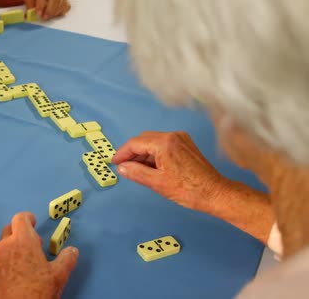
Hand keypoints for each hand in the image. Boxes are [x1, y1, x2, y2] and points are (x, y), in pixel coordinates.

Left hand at [0, 212, 77, 297]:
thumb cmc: (37, 291)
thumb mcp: (59, 275)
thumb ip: (67, 259)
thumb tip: (72, 251)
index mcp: (23, 241)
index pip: (20, 218)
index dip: (28, 218)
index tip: (34, 222)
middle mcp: (6, 246)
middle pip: (9, 228)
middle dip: (20, 231)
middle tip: (33, 243)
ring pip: (2, 243)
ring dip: (12, 244)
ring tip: (25, 258)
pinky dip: (6, 258)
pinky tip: (16, 271)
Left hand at [22, 0, 70, 20]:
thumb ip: (28, 3)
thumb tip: (31, 13)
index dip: (40, 5)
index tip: (38, 14)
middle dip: (49, 10)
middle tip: (44, 18)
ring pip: (61, 2)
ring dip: (55, 12)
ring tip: (48, 17)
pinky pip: (66, 5)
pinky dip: (62, 11)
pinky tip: (55, 14)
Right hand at [112, 131, 229, 212]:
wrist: (215, 193)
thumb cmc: (189, 189)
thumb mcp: (157, 183)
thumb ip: (136, 172)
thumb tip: (122, 167)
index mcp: (164, 143)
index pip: (135, 143)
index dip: (122, 153)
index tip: (115, 163)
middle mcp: (173, 136)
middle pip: (144, 139)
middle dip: (132, 152)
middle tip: (123, 167)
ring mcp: (181, 139)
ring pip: (153, 141)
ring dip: (143, 153)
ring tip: (136, 170)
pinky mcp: (186, 145)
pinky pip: (163, 144)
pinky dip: (154, 153)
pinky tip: (151, 167)